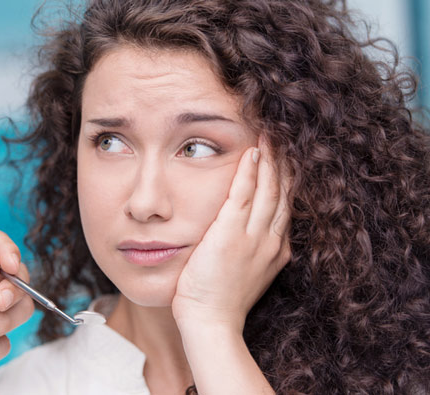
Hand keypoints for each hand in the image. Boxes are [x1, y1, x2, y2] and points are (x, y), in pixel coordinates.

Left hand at [172, 137, 291, 332]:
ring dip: (270, 159)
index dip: (287, 178)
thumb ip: (251, 249)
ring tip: (271, 134)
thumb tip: (246, 232)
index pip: (285, 204)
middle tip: (284, 135)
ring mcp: (254, 237)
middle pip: (283, 192)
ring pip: (268, 189)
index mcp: (276, 248)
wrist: (212, 323)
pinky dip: (249, 172)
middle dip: (284, 162)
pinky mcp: (231, 235)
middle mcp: (271, 240)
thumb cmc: (222, 300)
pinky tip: (251, 152)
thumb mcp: (247, 272)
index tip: (287, 157)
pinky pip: (243, 195)